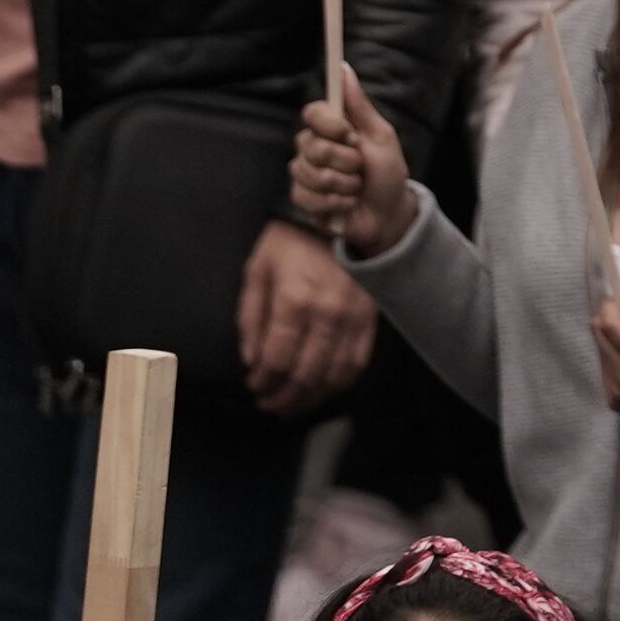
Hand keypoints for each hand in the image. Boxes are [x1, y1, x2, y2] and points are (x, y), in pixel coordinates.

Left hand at [236, 218, 375, 416]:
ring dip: (311, 398)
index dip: (263, 381)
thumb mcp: (257, 270)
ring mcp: (352, 318)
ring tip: (293, 405)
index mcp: (294, 301)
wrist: (338, 215)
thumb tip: (250, 359)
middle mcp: (326, 314)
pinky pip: (357, 362)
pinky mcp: (369, 318)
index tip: (254, 387)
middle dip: (284, 398)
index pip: (277, 359)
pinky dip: (340, 383)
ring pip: (332, 375)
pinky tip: (324, 389)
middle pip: (305, 374)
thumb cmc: (290, 241)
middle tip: (270, 405)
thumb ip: (250, 317)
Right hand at [290, 64, 417, 251]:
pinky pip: (308, 197)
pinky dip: (335, 203)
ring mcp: (305, 173)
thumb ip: (359, 105)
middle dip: (345, 161)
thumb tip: (343, 68)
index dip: (329, 124)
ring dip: (343, 185)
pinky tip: (346, 204)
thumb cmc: (387, 172)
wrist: (388, 215)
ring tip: (356, 188)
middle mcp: (313, 147)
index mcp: (332, 128)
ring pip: (310, 174)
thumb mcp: (381, 136)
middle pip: (311, 145)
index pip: (312, 112)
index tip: (350, 134)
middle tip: (361, 168)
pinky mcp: (303, 199)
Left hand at [593, 289, 619, 429]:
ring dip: (612, 340)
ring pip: (600, 353)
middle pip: (600, 339)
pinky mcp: (616, 404)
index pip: (609, 328)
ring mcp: (618, 396)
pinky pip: (604, 370)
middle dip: (610, 321)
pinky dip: (614, 357)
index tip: (618, 297)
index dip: (610, 308)